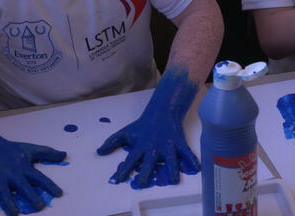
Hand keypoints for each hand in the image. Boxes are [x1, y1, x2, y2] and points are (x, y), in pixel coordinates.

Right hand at [0, 97, 65, 215]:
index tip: (59, 194)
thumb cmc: (9, 149)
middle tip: (40, 206)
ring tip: (15, 213)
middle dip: (31, 196)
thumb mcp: (30, 149)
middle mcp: (12, 173)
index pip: (39, 177)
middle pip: (23, 186)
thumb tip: (65, 155)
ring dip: (9, 203)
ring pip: (4, 192)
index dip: (50, 186)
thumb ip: (47, 153)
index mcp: (24, 167)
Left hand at [97, 68, 199, 188]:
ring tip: (172, 180)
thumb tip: (99, 151)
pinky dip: (192, 160)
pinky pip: (186, 152)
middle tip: (141, 184)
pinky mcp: (179, 143)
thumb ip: (113, 142)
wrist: (162, 110)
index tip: (117, 179)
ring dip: (171, 169)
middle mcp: (154, 147)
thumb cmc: (144, 124)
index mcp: (140, 145)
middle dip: (145, 173)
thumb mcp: (126, 132)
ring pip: (170, 159)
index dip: (123, 169)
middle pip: (148, 162)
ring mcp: (167, 145)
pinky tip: (195, 168)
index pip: (130, 159)